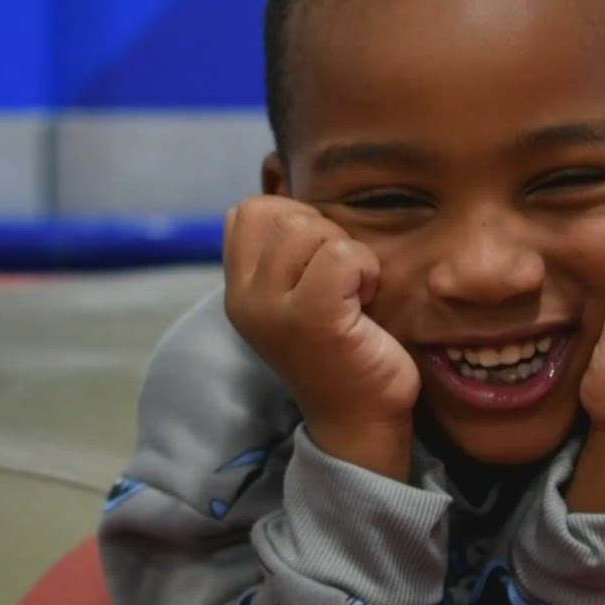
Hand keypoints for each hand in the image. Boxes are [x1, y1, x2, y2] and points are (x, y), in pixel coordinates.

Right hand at [224, 196, 417, 476]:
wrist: (361, 421)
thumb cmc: (344, 349)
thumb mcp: (299, 293)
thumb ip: (286, 250)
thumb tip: (285, 183)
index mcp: (239, 289)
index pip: (249, 210)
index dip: (295, 219)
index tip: (319, 262)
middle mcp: (245, 299)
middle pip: (282, 213)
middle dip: (326, 234)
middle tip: (342, 282)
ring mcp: (274, 310)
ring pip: (310, 229)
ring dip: (348, 252)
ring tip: (353, 293)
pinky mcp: (312, 319)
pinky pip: (341, 255)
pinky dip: (365, 270)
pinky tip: (366, 302)